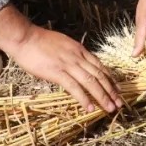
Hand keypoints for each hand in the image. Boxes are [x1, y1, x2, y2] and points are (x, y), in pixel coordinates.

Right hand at [5, 25, 122, 112]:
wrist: (25, 37)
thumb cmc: (40, 41)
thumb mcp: (63, 44)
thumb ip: (73, 54)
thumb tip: (79, 65)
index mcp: (79, 50)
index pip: (100, 66)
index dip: (110, 79)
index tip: (117, 89)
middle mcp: (77, 57)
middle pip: (99, 75)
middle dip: (111, 90)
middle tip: (119, 103)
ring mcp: (68, 64)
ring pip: (90, 82)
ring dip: (102, 96)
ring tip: (110, 108)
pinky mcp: (57, 72)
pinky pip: (74, 87)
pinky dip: (83, 98)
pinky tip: (90, 108)